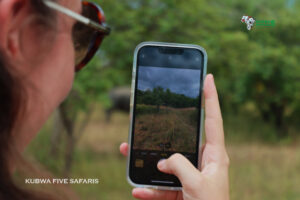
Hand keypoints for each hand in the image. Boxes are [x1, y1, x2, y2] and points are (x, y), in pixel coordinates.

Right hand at [120, 74, 229, 199]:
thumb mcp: (198, 186)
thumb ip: (180, 167)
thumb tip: (163, 161)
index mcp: (214, 155)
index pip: (213, 119)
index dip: (211, 97)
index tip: (207, 78)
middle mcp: (202, 161)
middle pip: (179, 138)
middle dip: (161, 130)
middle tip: (147, 118)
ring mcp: (189, 175)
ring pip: (165, 162)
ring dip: (146, 160)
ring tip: (126, 151)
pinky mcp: (180, 189)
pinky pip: (161, 186)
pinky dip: (149, 189)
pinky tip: (136, 191)